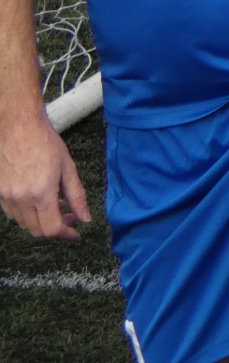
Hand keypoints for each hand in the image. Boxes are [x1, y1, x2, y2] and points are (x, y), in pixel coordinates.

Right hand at [0, 114, 89, 240]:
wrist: (18, 127)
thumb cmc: (46, 143)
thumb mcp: (68, 168)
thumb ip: (77, 196)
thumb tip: (85, 218)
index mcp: (40, 193)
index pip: (51, 228)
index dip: (66, 234)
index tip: (76, 233)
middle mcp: (20, 199)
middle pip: (37, 230)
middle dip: (55, 228)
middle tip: (70, 216)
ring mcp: (6, 197)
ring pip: (24, 223)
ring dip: (41, 221)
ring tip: (56, 205)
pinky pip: (13, 213)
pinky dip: (28, 213)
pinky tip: (39, 200)